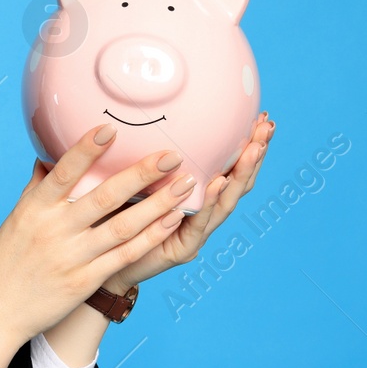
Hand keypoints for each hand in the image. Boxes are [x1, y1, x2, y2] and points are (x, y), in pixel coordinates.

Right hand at [0, 120, 211, 348]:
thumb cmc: (4, 262)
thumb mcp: (15, 220)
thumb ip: (37, 188)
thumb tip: (47, 155)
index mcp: (34, 210)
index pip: (63, 173)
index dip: (85, 150)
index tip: (109, 129)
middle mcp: (54, 230)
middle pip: (104, 198)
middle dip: (141, 174)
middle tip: (172, 154)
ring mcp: (71, 257)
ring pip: (123, 227)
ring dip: (158, 205)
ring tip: (185, 185)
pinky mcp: (84, 281)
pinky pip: (124, 256)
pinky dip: (150, 237)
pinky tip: (172, 220)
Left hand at [99, 111, 274, 292]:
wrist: (100, 260)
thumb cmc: (114, 215)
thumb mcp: (134, 177)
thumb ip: (148, 153)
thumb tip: (144, 107)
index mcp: (195, 196)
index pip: (227, 167)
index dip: (246, 145)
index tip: (260, 117)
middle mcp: (201, 214)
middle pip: (235, 182)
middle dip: (254, 155)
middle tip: (267, 128)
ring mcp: (195, 233)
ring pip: (225, 202)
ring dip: (241, 174)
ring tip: (254, 149)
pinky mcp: (181, 249)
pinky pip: (199, 223)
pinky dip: (209, 201)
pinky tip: (218, 182)